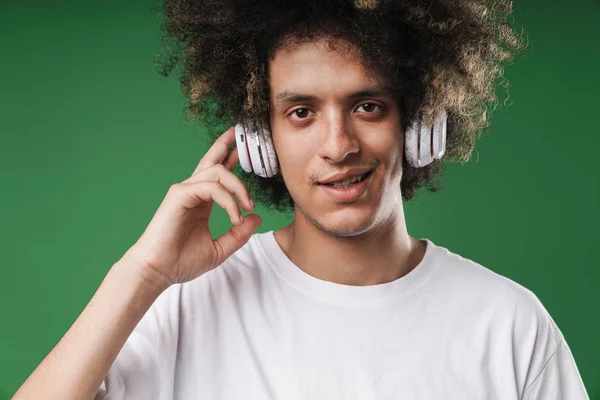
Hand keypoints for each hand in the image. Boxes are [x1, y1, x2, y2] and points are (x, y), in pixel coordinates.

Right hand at [121, 126, 260, 286]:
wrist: (158, 271)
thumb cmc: (181, 261)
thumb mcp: (219, 249)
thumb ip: (239, 234)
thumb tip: (256, 217)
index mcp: (201, 202)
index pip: (218, 174)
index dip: (229, 158)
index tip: (241, 149)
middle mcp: (193, 192)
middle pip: (213, 161)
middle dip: (228, 146)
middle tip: (241, 137)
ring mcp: (185, 191)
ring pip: (218, 172)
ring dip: (238, 187)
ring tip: (248, 206)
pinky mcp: (180, 195)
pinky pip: (211, 187)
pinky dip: (227, 201)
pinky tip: (235, 216)